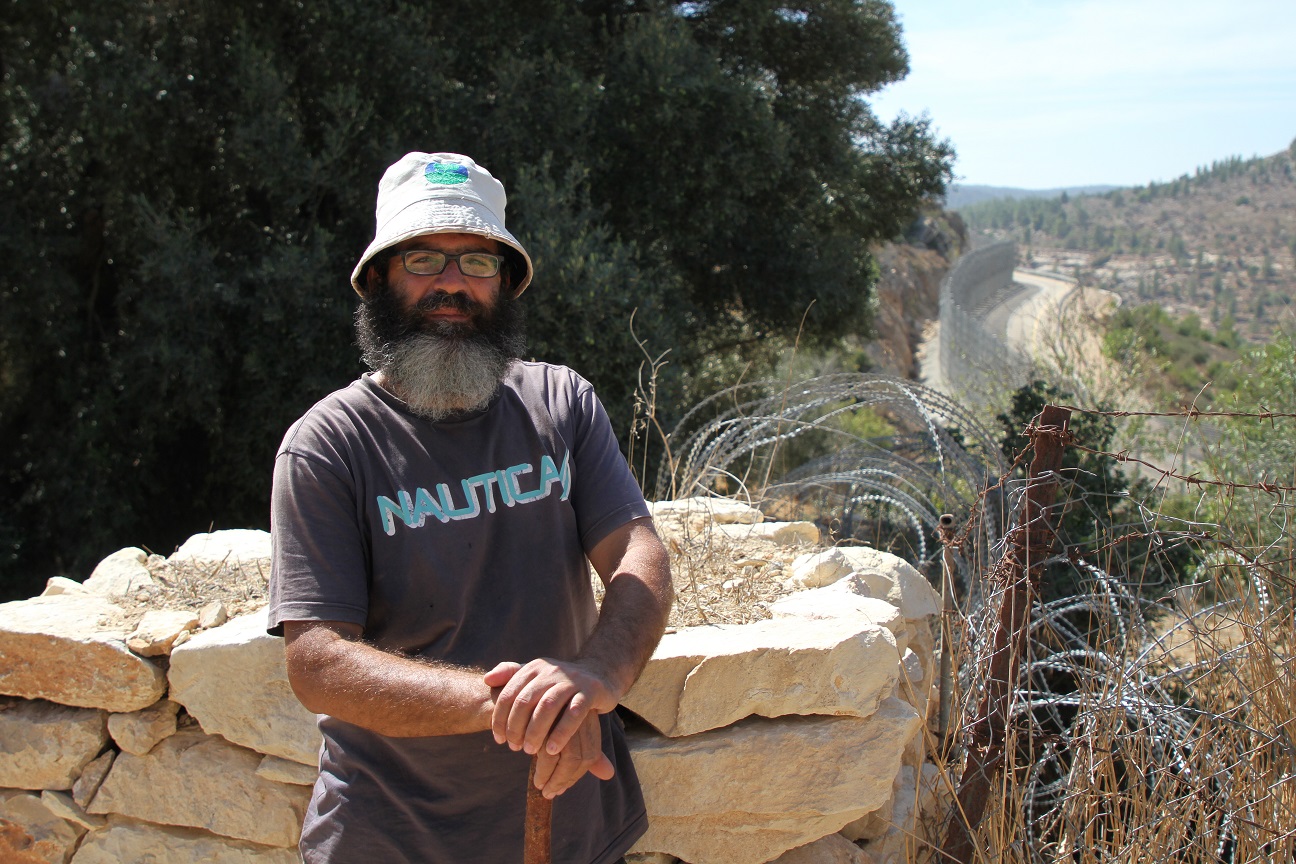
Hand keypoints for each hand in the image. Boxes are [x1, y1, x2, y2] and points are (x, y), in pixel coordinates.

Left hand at [483, 658, 618, 756]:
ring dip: (535, 732)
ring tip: (529, 752)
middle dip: (516, 728)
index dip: (500, 719)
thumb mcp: (534, 675)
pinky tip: (551, 750)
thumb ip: (509, 674)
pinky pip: (574, 713)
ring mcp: (571, 680)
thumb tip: (487, 679)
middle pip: (525, 701)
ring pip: (548, 707)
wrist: (598, 673)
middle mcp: (551, 671)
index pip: (509, 694)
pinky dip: (561, 733)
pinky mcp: (590, 691)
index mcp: (534, 668)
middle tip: (514, 748)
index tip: (499, 740)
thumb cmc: (558, 682)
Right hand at [531, 711, 614, 797]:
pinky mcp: (542, 711)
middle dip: (561, 779)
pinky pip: (540, 745)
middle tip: (548, 792)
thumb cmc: (552, 714)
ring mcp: (562, 712)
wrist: (530, 684)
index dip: (574, 776)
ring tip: (538, 783)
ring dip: (545, 773)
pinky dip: (535, 762)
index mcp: (589, 720)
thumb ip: (589, 754)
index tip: (559, 788)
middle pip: (575, 757)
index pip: (589, 756)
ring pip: (556, 753)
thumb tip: (608, 774)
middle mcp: (578, 715)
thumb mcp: (575, 732)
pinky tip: (529, 766)